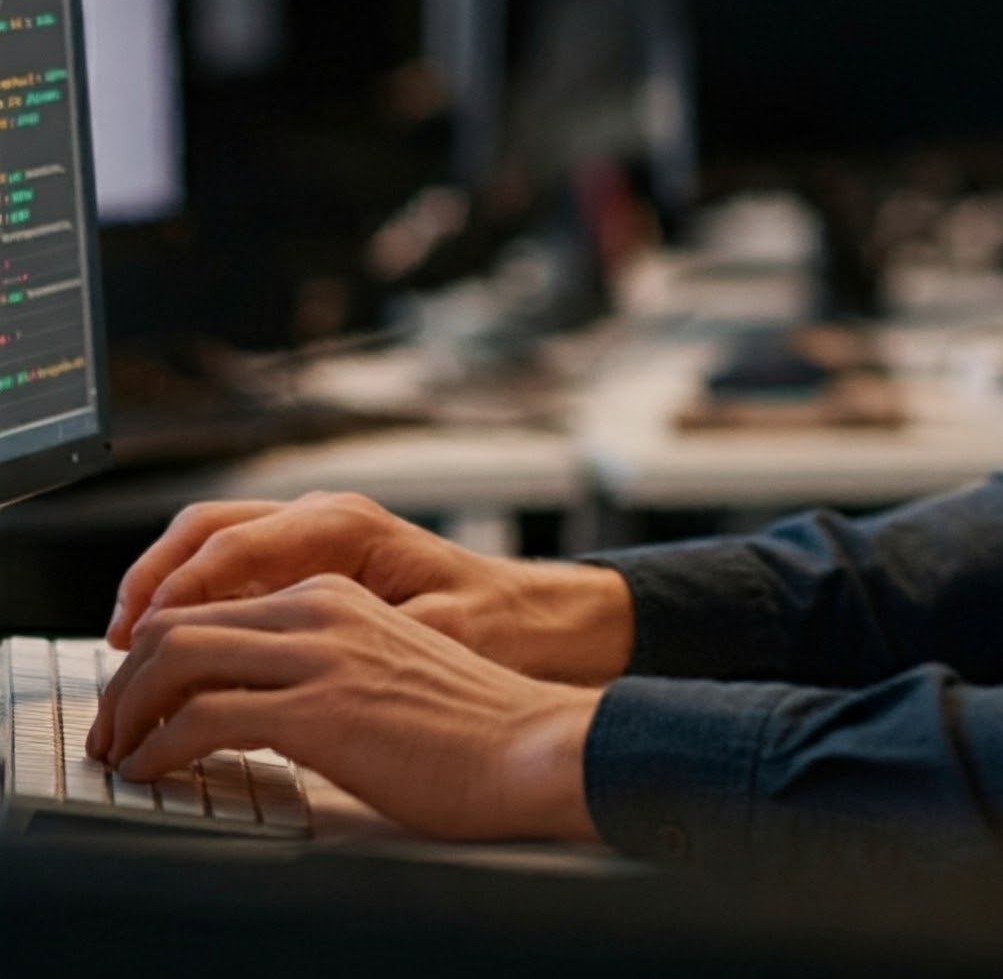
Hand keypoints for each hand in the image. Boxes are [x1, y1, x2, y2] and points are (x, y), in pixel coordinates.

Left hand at [88, 575, 602, 843]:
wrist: (529, 743)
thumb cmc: (468, 722)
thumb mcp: (384, 665)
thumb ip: (321, 664)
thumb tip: (247, 704)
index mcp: (339, 590)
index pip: (211, 596)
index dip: (154, 647)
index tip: (137, 695)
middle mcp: (323, 606)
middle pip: (178, 619)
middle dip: (126, 679)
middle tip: (113, 729)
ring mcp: (322, 652)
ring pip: (175, 658)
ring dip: (129, 711)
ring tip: (123, 752)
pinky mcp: (320, 707)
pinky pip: (202, 717)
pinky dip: (158, 748)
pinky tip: (155, 771)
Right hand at [105, 492, 632, 685]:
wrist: (542, 620)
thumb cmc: (500, 627)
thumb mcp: (439, 633)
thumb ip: (374, 637)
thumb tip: (315, 652)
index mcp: (347, 525)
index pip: (232, 545)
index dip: (176, 595)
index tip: (138, 644)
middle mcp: (326, 517)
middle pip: (207, 531)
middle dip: (151, 582)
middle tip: (116, 647)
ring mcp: (318, 536)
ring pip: (214, 545)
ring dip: (165, 589)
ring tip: (129, 651)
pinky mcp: (316, 564)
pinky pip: (237, 568)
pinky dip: (196, 598)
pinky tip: (178, 647)